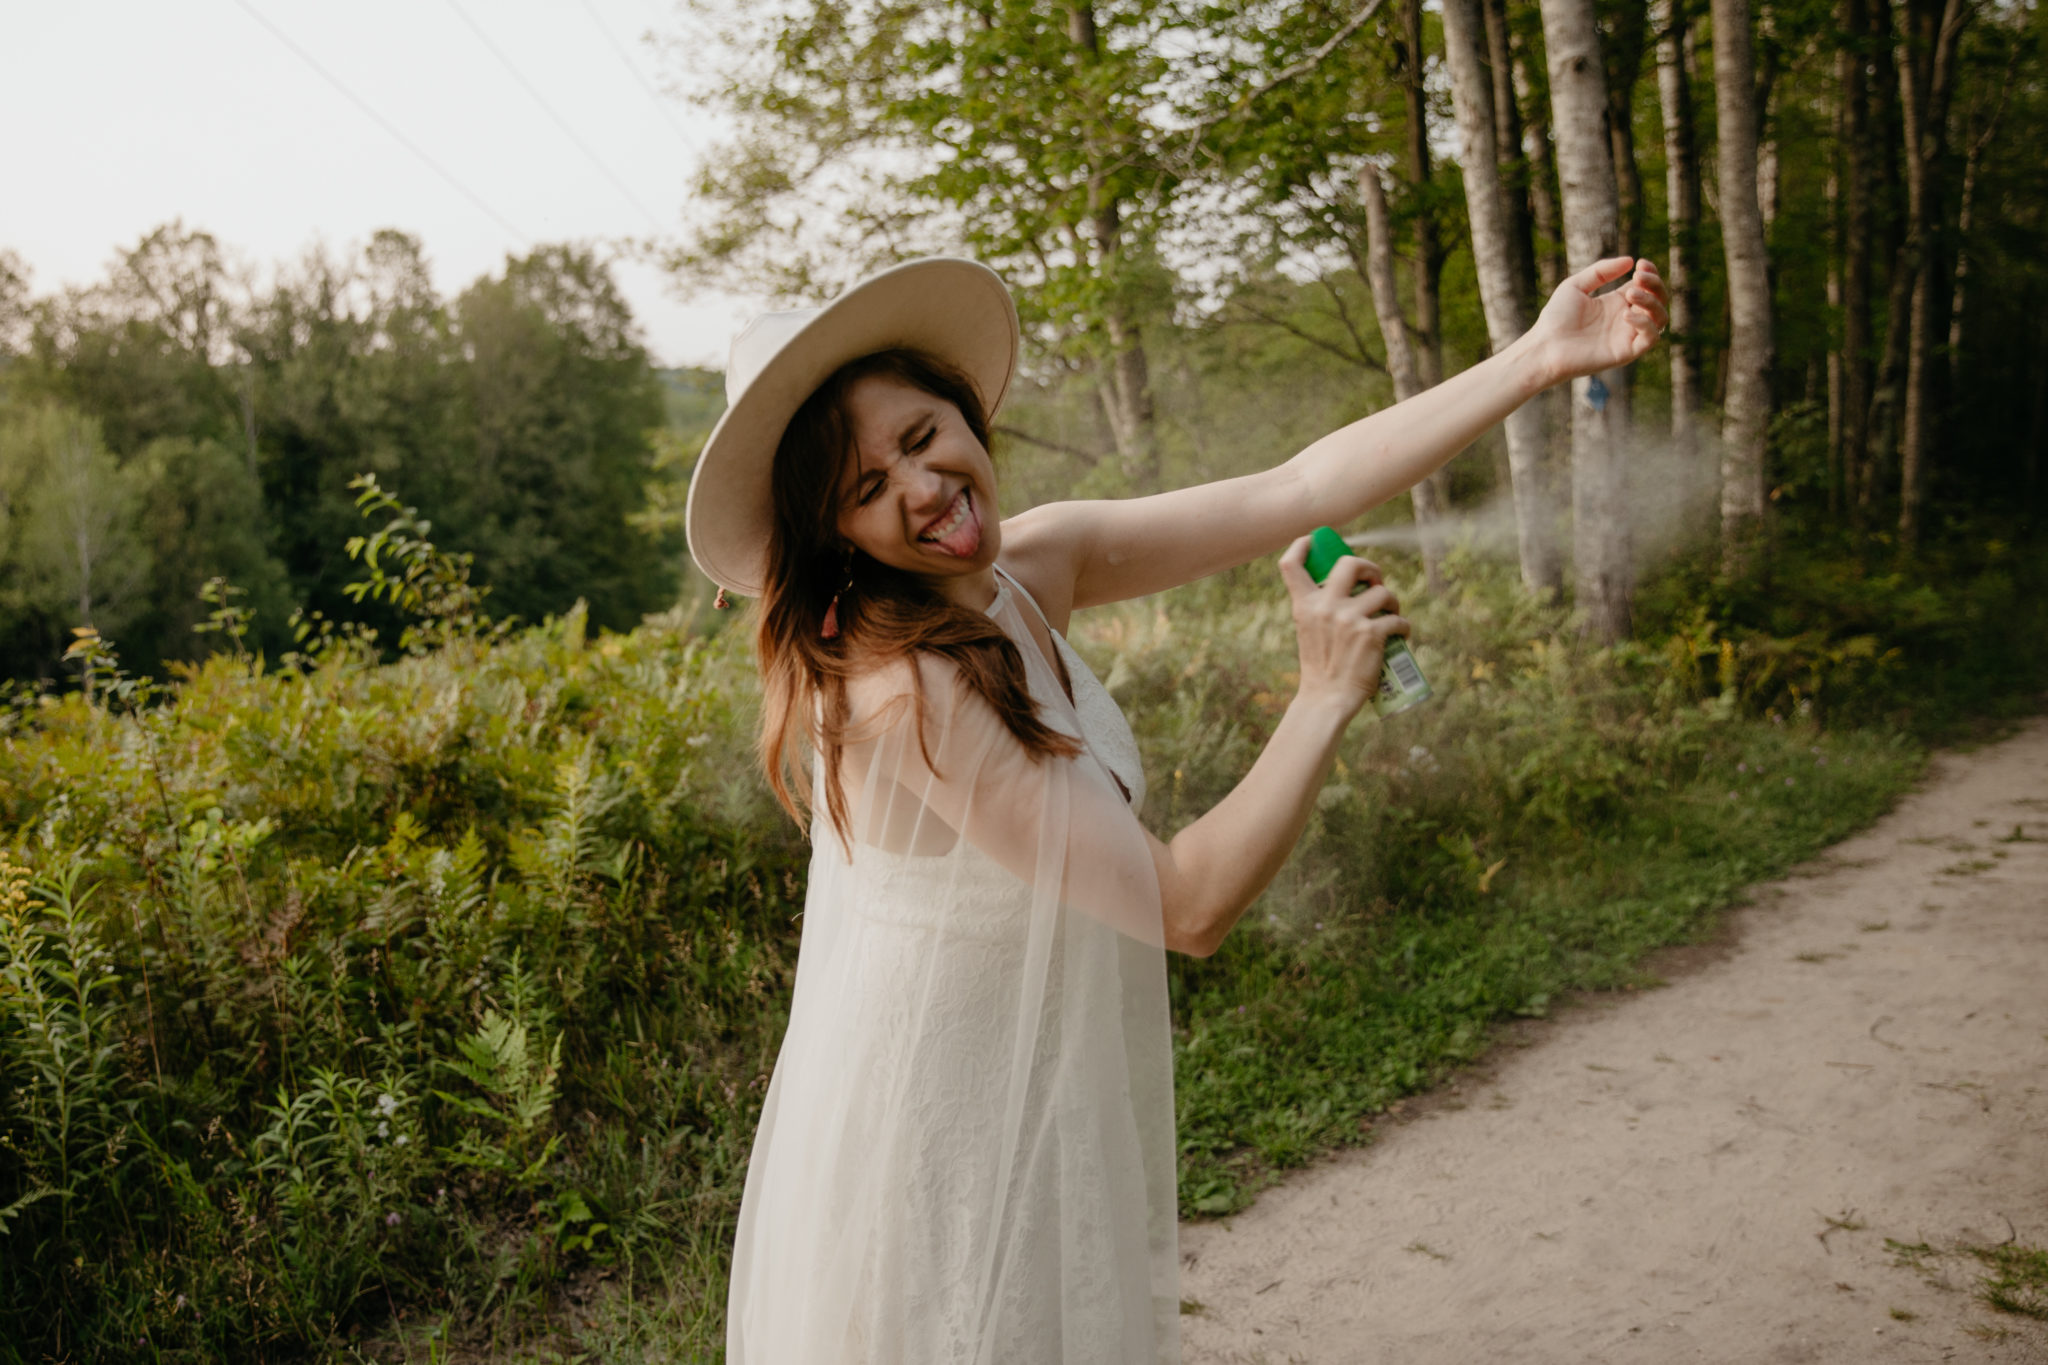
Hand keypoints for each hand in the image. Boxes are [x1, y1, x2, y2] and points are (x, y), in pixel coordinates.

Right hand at [1277, 535, 1410, 715]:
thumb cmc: (1320, 667)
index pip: (1291, 564)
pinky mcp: (1373, 634)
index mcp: (1305, 605)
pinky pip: (1398, 619)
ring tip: (1391, 615)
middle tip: (1375, 581)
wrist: (1327, 699)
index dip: (1302, 544)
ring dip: (1392, 602)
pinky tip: (1402, 634)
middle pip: (1350, 562)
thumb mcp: (1308, 631)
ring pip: (1383, 592)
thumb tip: (1347, 588)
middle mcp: (1325, 607)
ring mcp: (1350, 619)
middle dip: (1370, 566)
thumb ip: (1319, 608)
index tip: (1314, 540)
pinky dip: (1403, 626)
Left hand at [1529, 256, 1669, 385]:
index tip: (1641, 264)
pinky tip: (1626, 314)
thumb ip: (1601, 271)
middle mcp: (1626, 319)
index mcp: (1616, 303)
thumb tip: (1630, 260)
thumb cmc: (1555, 318)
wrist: (1544, 347)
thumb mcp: (1576, 285)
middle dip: (1655, 284)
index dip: (1650, 274)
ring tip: (1630, 293)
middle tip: (1638, 277)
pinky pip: (1651, 339)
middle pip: (1658, 300)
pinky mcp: (1626, 353)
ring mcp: (1627, 336)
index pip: (1647, 287)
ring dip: (1652, 302)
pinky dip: (1645, 324)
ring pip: (1660, 319)